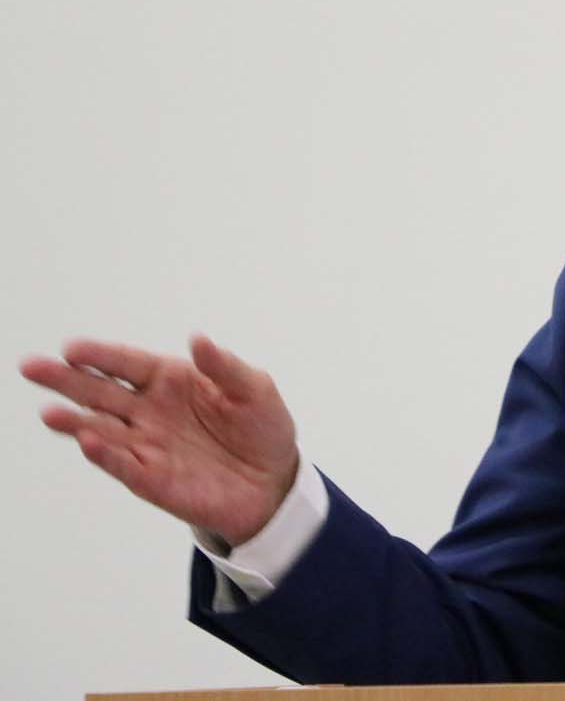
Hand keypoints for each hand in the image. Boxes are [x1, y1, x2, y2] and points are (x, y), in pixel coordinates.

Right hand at [18, 334, 299, 547]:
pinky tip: (89, 442)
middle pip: (100, 392)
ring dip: (76, 422)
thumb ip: (225, 367)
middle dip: (66, 380)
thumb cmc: (261, 428)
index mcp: (170, 381)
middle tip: (32, 367)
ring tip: (51, 412)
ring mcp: (147, 445)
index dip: (100, 355)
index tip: (72, 348)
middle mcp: (149, 411)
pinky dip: (107, 455)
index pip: (127, 363)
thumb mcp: (255, 389)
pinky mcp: (153, 479)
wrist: (274, 481)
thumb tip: (198, 340)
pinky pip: (125, 465)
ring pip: (102, 430)